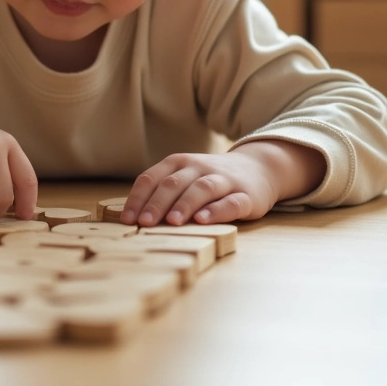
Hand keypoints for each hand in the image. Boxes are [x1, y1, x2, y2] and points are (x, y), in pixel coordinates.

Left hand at [120, 141, 324, 226]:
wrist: (259, 168)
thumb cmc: (211, 178)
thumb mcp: (185, 177)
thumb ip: (163, 191)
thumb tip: (132, 217)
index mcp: (179, 163)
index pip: (152, 178)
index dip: (138, 198)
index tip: (126, 219)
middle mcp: (199, 168)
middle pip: (173, 183)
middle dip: (156, 203)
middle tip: (143, 223)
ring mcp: (223, 180)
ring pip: (201, 189)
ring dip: (184, 205)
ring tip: (172, 222)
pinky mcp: (245, 195)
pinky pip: (229, 202)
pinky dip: (215, 211)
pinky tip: (203, 221)